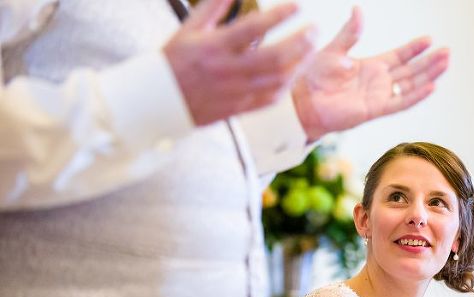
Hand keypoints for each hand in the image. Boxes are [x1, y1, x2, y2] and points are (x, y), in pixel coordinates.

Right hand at [164, 0, 315, 125]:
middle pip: (273, 58)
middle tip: (314, 29)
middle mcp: (227, 71)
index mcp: (214, 47)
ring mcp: (235, 93)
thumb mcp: (190, 27)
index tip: (297, 5)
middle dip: (299, 42)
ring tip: (310, 49)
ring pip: (277, 80)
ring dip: (298, 64)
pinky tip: (296, 72)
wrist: (158, 100)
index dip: (279, 15)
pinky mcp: (238, 109)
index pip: (253, 28)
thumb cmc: (174, 60)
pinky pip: (270, 99)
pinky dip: (287, 85)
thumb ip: (215, 5)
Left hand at [291, 7, 449, 141]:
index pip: (399, 56)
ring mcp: (378, 96)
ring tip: (445, 64)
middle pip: (410, 71)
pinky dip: (417, 95)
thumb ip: (350, 33)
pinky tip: (432, 86)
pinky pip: (401, 102)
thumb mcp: (334, 49)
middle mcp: (378, 82)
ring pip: (410, 85)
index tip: (429, 40)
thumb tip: (358, 9)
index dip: (414, 49)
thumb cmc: (313, 77)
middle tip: (447, 52)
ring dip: (428, 75)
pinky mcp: (375, 110)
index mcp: (370, 66)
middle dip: (429, 62)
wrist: (302, 101)